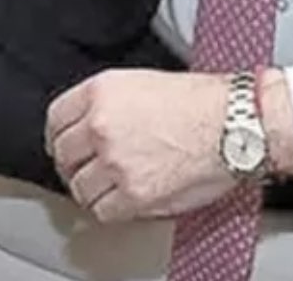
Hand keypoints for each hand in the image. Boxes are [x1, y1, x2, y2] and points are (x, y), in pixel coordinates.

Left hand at [45, 69, 237, 222]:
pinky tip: (119, 204)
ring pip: (80, 186)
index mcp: (100, 92)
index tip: (64, 146)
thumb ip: (110, 104)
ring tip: (103, 190)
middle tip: (83, 171)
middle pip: (64, 154)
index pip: (56, 117)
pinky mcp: (134, 193)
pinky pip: (103, 210)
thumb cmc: (204, 102)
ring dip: (90, 190)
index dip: (59, 136)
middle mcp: (100, 125)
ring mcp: (115, 161)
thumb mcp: (142, 83)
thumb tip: (93, 125)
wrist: (236, 124)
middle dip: (72, 165)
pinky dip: (109, 210)